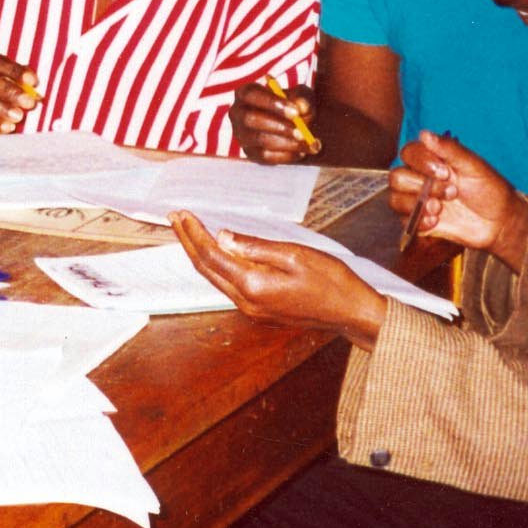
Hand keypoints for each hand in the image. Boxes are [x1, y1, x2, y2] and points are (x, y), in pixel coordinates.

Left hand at [169, 212, 385, 346]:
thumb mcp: (295, 254)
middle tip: (175, 217)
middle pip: (205, 268)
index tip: (182, 213)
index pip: (211, 255)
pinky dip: (217, 265)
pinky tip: (215, 250)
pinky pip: (228, 284)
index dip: (194, 233)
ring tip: (188, 230)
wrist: (351, 313)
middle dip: (188, 242)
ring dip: (199, 253)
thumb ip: (255, 246)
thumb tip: (223, 236)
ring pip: (215, 278)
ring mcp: (251, 309)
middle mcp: (246, 302)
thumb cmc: (331, 281)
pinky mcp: (258, 311)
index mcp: (253, 286)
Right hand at [231, 79, 318, 163]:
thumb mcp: (302, 97)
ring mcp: (241, 134)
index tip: (295, 112)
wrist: (295, 125)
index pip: (251, 94)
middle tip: (302, 132)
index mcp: (246, 93)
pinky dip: (286, 155)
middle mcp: (238, 113)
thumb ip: (304, 99)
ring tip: (308, 143)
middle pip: (250, 118)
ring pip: (259, 139)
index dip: (272, 103)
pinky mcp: (249, 152)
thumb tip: (301, 108)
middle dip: (278, 126)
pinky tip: (301, 152)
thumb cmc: (294, 106)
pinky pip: (265, 156)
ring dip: (286, 142)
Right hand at [392, 131, 527, 266]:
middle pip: (397, 177)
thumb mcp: (474, 166)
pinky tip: (437, 221)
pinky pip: (403, 220)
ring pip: (394, 199)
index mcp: (433, 161)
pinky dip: (419, 222)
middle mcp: (421, 178)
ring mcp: (418, 200)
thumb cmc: (491, 190)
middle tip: (451, 193)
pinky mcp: (417, 221)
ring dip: (418, 205)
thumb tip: (424, 133)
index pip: (408, 153)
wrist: (500, 223)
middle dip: (423, 187)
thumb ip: (449, 149)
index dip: (421, 163)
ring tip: (440, 209)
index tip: (446, 172)